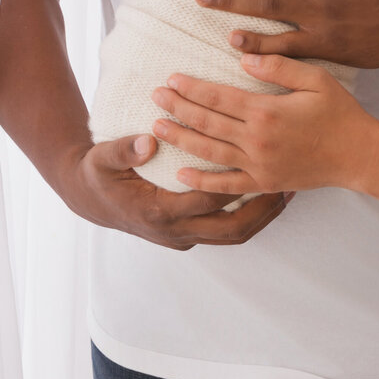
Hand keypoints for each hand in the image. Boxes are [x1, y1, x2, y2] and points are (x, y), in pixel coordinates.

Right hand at [58, 133, 291, 247]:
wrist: (90, 200)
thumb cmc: (98, 175)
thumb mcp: (102, 158)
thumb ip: (124, 150)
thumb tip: (148, 140)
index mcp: (157, 212)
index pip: (206, 200)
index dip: (235, 183)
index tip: (260, 164)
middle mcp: (175, 232)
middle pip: (231, 229)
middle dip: (263, 210)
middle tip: (289, 186)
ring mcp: (183, 238)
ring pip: (233, 235)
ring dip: (261, 217)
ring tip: (288, 194)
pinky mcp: (188, 236)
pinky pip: (226, 232)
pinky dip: (248, 218)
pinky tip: (266, 197)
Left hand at [149, 57, 377, 196]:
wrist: (359, 155)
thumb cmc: (340, 113)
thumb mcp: (316, 78)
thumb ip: (279, 66)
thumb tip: (243, 58)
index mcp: (267, 111)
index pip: (218, 96)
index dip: (191, 88)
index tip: (172, 79)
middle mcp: (257, 140)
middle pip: (207, 122)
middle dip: (178, 108)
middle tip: (156, 97)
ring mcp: (258, 165)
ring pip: (209, 152)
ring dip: (181, 138)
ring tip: (158, 127)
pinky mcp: (264, 183)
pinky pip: (227, 186)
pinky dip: (202, 181)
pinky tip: (181, 173)